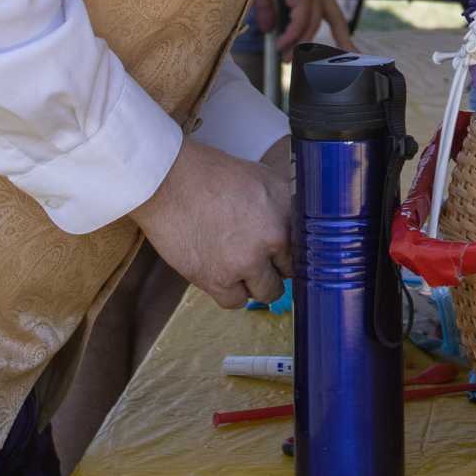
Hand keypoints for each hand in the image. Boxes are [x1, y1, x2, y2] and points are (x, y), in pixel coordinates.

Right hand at [129, 138, 292, 308]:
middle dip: (277, 268)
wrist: (169, 182)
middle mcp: (272, 239)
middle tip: (263, 260)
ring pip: (266, 292)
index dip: (294, 252)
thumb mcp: (262, 177)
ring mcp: (245, 262)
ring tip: (243, 269)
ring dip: (257, 284)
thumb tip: (297, 227)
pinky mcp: (217, 279)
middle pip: (289, 273)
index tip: (286, 255)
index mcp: (286, 212)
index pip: (306, 248)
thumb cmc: (211, 174)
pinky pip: (235, 302)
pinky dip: (233, 293)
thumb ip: (285, 206)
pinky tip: (227, 277)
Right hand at [258, 0, 352, 49]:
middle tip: (352, 58)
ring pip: (313, 23)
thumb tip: (268, 30)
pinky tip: (282, 43)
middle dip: (344, 40)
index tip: (352, 51)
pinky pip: (301, 18)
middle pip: (336, 18)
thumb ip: (268, 11)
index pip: (331, 13)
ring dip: (299, 44)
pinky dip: (292, 34)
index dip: (341, 33)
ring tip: (286, 58)